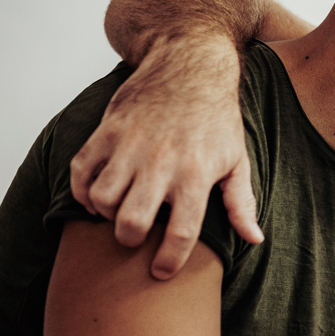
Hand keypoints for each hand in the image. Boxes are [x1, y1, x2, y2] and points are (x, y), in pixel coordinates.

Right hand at [70, 32, 263, 279]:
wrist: (189, 64)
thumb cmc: (217, 118)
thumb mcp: (237, 159)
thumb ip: (242, 203)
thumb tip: (254, 240)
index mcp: (197, 174)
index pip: (181, 232)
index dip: (169, 261)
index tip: (161, 272)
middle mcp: (161, 162)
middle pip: (131, 222)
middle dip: (129, 239)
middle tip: (136, 236)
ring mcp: (130, 146)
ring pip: (101, 199)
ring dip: (104, 213)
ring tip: (118, 211)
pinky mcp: (107, 131)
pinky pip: (81, 172)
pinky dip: (81, 191)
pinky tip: (96, 194)